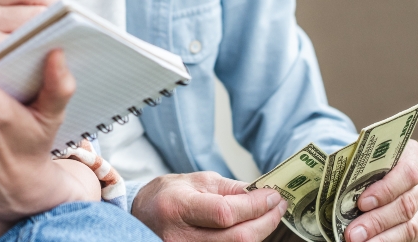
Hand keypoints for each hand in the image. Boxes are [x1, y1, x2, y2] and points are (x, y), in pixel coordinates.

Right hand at [131, 172, 284, 241]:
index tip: (273, 195)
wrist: (139, 219)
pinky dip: (246, 241)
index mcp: (177, 207)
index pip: (225, 213)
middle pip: (238, 238)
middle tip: (278, 206)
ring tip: (267, 216)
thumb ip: (229, 189)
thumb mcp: (194, 182)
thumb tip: (262, 194)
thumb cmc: (166, 197)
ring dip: (260, 233)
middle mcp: (179, 237)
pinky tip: (251, 229)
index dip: (255, 206)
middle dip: (266, 222)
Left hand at [343, 140, 417, 241]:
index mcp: (413, 155)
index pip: (406, 173)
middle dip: (377, 222)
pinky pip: (412, 237)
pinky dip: (390, 241)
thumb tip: (337, 186)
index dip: (384, 190)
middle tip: (353, 234)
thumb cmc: (372, 157)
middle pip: (406, 204)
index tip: (361, 203)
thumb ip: (358, 165)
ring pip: (411, 225)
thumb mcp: (368, 152)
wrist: (390, 162)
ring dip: (383, 238)